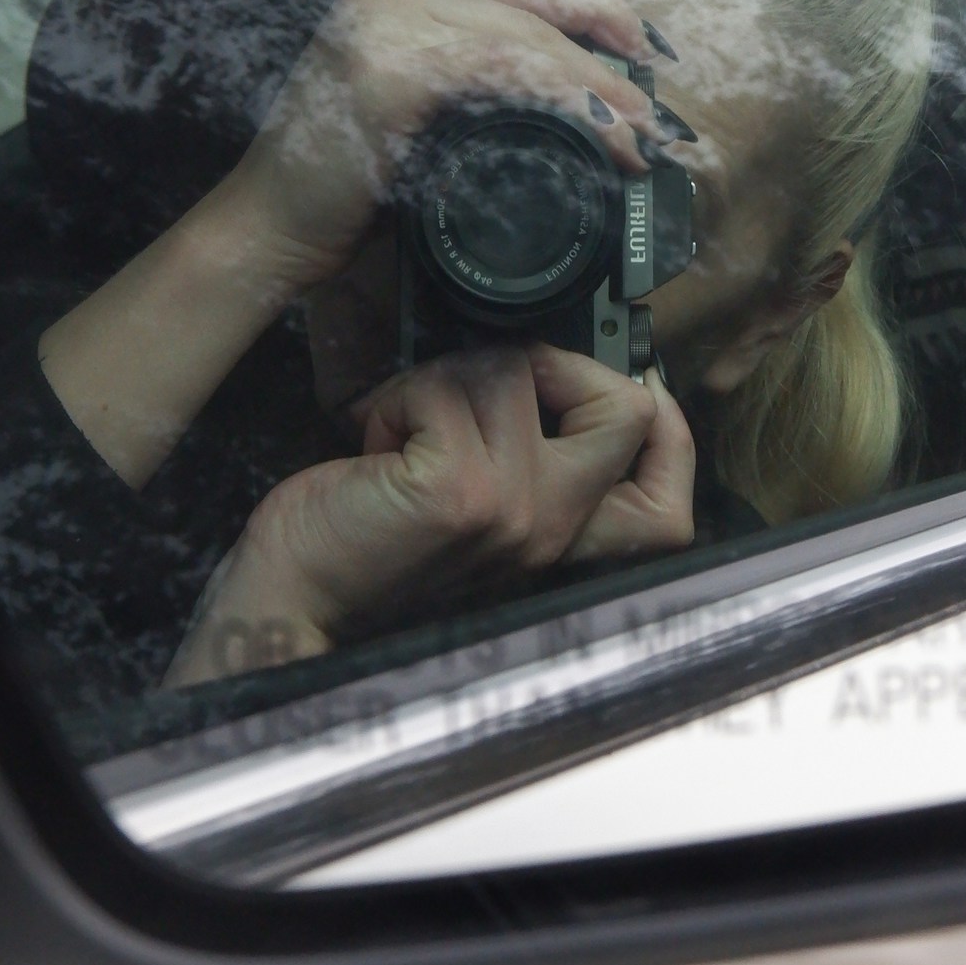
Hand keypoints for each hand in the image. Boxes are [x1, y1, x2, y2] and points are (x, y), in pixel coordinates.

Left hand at [167, 346, 695, 683]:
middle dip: (556, 363)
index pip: (670, 506)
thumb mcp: (476, 509)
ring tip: (403, 427)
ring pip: (514, 371)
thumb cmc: (369, 543)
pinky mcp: (458, 490)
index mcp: (564, 540)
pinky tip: (373, 440)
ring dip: (443, 377)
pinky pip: (446, 384)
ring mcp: (513, 511)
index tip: (612, 387)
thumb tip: (552, 362)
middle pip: (626, 409)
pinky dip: (397, 395)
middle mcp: (553, 530)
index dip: (664, 427)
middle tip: (488, 383)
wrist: (295, 601)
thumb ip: (528, 459)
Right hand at [227, 0, 663, 297]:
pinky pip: (503, 73)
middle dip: (607, 61)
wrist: (267, 231)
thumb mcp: (420, 108)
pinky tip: (604, 136)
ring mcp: (384, 17)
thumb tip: (579, 89)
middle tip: (659, 115)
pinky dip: (565, 104)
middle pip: (529, 8)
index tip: (649, 53)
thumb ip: (475, 79)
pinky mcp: (389, 67)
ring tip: (643, 137)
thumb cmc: (346, 182)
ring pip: (524, 41)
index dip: (594, 12)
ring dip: (598, 92)